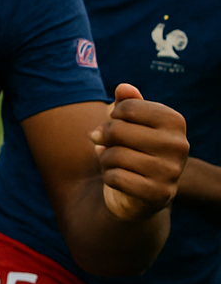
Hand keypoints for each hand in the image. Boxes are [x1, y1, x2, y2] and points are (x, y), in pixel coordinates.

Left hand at [93, 83, 187, 220]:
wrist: (142, 190)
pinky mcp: (159, 194)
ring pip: (114, 155)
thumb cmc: (133, 146)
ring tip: (114, 161)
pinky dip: (108, 177)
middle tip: (109, 144)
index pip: (126, 107)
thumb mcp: (130, 121)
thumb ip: (127, 102)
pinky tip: (117, 178)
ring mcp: (171, 171)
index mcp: (175, 121)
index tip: (119, 123)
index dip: (113, 116)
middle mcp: (179, 145)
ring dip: (105, 159)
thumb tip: (123, 88)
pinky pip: (116, 178)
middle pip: (117, 130)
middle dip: (104, 137)